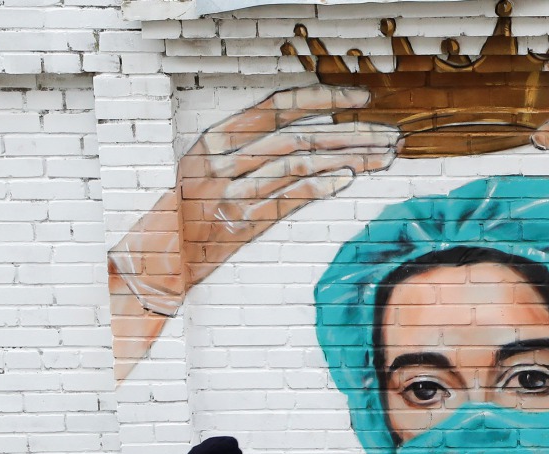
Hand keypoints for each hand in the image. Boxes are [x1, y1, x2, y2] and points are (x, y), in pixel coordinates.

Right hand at [176, 86, 399, 285]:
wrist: (158, 258)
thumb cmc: (190, 211)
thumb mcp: (210, 169)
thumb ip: (250, 151)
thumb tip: (314, 137)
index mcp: (216, 138)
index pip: (278, 106)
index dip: (324, 99)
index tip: (362, 100)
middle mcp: (223, 161)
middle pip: (301, 136)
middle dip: (353, 134)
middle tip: (390, 136)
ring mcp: (231, 192)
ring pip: (302, 164)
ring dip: (350, 159)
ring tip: (384, 158)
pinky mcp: (241, 224)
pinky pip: (289, 198)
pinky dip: (322, 185)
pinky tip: (351, 178)